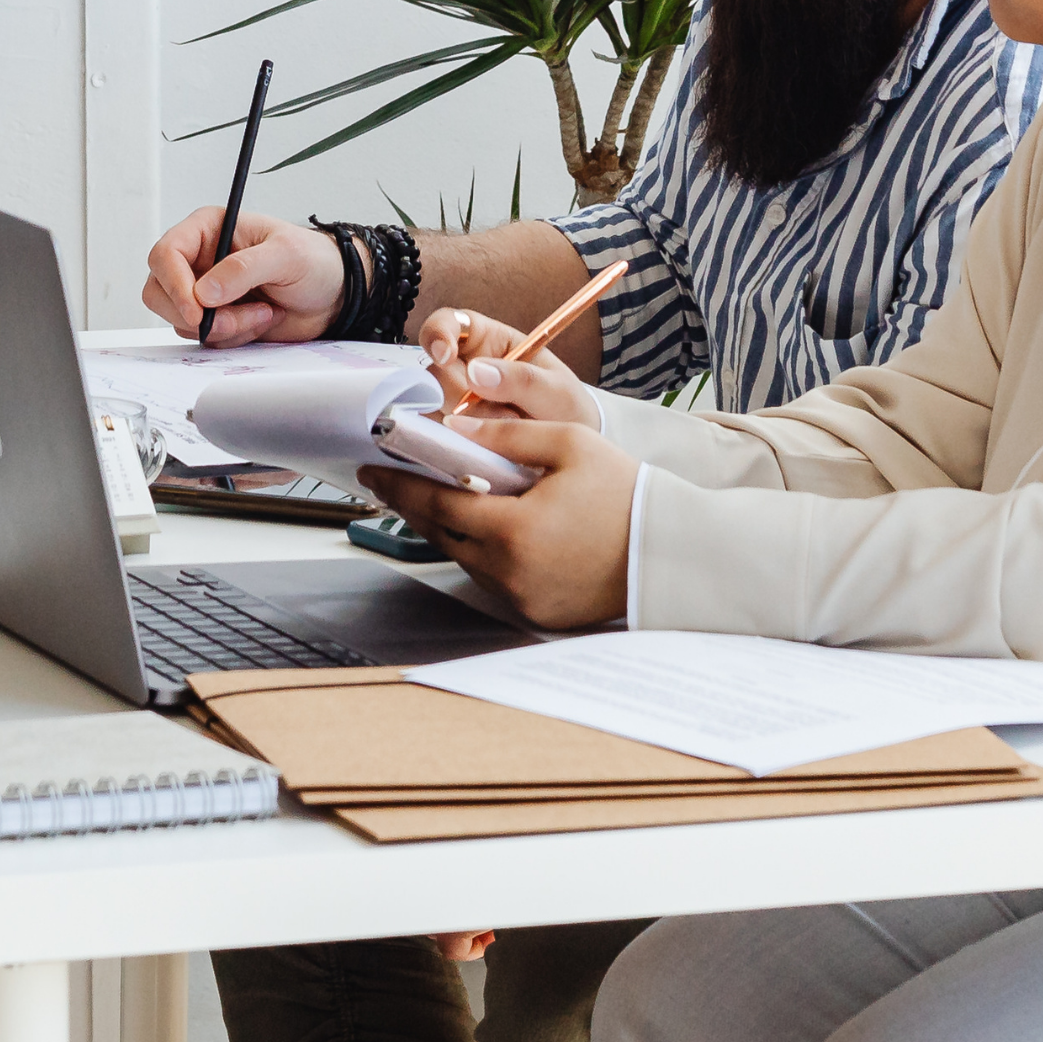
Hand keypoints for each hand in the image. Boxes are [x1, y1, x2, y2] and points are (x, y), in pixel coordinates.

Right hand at [142, 206, 341, 343]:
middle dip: (195, 314)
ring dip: (223, 327)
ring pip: (182, 321)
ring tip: (262, 312)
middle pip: (160, 292)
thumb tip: (204, 291)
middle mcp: (199, 260)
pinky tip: (261, 320)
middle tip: (234, 318)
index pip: (165, 254)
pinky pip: (204, 338)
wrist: (333, 294)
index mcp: (208, 229)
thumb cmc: (313, 260)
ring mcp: (204, 293)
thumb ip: (244, 268)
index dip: (173, 284)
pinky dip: (232, 337)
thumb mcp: (286, 253)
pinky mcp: (215, 319)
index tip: (197, 310)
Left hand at [367, 407, 632, 625]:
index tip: (372, 470)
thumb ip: (507, 436)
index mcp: (514, 530)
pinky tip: (484, 528)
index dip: (400, 485)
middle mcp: (510, 572)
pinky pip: (492, 579)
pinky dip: (480, 553)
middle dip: (415, 505)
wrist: (669, 551)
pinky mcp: (535, 613)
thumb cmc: (625, 492)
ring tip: (438, 498)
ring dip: (448, 528)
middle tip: (393, 481)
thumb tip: (456, 427)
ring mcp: (521, 598)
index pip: (438, 503)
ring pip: (465, 558)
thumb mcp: (569, 443)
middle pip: (442, 534)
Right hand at [420, 341, 601, 433]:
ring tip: (509, 431)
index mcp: (487, 340)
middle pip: (435, 373)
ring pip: (433, 407)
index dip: (438, 333)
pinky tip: (491, 447)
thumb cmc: (564, 406)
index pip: (449, 323)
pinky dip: (460, 444)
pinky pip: (437, 436)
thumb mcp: (557, 390)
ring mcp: (453, 401)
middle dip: (460, 396)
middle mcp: (462, 367)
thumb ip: (522, 379)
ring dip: (467, 425)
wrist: (570, 453)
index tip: (445, 355)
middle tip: (505, 414)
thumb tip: (476, 371)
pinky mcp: (450, 432)